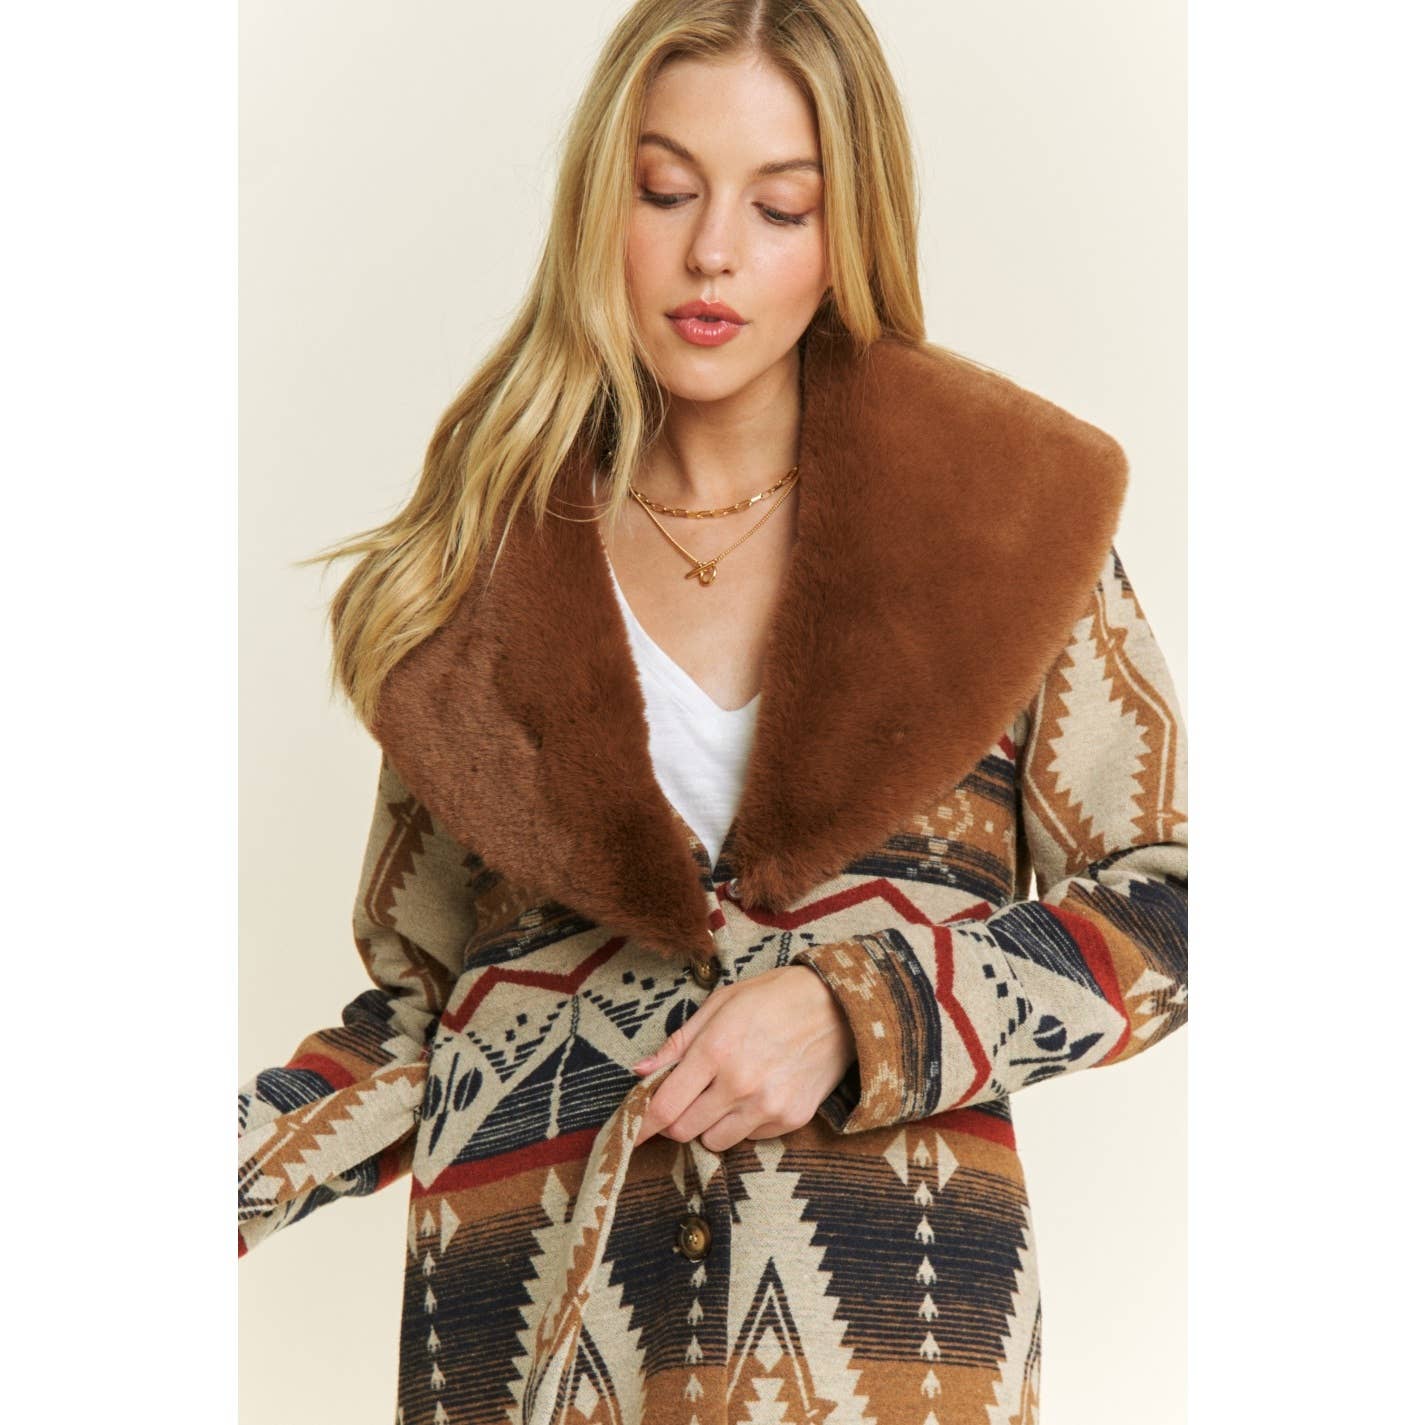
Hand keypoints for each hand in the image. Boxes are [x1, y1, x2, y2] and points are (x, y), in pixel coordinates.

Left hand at [629, 963, 855, 1151]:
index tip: (630, 1133)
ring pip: (715, 1141)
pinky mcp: (791, 1119)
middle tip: (684, 1099)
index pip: (664, 1107)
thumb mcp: (720, 1005)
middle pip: (684, 1130)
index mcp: (716, 1051)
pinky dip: (743, 1123)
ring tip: (726, 1092)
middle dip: (675, 1120)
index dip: (642, 1124)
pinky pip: (749, 1138)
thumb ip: (678, 1043)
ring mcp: (767, 1106)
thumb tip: (641, 1072)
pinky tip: (757, 1092)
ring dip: (709, 1124)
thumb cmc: (773, 998)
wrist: (838, 1007)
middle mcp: (739, 1085)